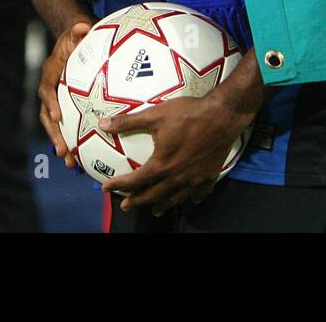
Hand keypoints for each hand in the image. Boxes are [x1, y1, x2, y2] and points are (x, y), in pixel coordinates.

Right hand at [39, 20, 93, 168]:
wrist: (74, 39)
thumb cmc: (77, 35)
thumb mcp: (78, 29)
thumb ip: (79, 29)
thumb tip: (83, 25)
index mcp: (51, 72)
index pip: (47, 88)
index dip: (50, 102)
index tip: (57, 115)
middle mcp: (50, 88)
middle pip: (47, 115)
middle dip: (54, 134)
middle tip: (62, 151)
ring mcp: (56, 99)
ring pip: (55, 126)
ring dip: (61, 144)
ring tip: (72, 164)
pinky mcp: (66, 106)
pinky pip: (67, 126)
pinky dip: (73, 142)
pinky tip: (83, 159)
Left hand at [100, 94, 248, 215]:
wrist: (222, 116)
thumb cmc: (188, 114)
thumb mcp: (155, 115)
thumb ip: (128, 121)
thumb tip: (104, 124)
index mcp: (161, 165)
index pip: (135, 181)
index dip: (119, 185)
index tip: (107, 187)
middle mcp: (176, 178)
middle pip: (153, 195)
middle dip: (137, 201)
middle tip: (127, 205)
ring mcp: (194, 179)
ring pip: (175, 198)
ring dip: (162, 205)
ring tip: (155, 210)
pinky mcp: (209, 176)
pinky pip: (199, 193)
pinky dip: (192, 198)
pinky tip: (191, 199)